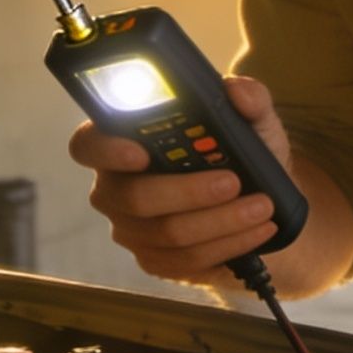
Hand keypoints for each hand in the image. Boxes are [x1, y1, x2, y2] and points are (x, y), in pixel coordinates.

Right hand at [68, 76, 294, 285]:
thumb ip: (249, 99)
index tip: (140, 153)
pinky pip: (187, 259)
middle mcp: (117, 187)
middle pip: (133, 196)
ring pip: (167, 232)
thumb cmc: (245, 157)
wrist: (264, 206)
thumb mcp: (254, 122)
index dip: (106, 150)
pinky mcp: (155, 260)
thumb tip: (238, 92)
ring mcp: (133, 229)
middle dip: (188, 190)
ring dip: (221, 220)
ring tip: (261, 206)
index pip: (88, 145)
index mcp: (124, 142)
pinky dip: (229, 243)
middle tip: (231, 181)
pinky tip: (257, 230)